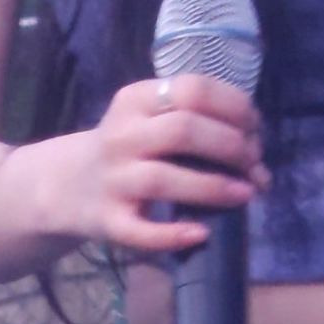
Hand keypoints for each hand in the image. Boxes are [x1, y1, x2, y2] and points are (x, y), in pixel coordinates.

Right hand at [53, 74, 269, 255]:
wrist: (67, 184)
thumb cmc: (128, 146)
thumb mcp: (150, 117)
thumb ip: (195, 120)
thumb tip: (256, 147)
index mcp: (136, 99)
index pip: (194, 89)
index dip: (235, 107)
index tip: (255, 126)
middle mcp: (121, 135)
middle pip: (184, 130)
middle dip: (231, 146)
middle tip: (255, 163)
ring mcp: (113, 179)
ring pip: (165, 179)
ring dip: (213, 186)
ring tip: (246, 193)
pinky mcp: (108, 220)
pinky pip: (142, 231)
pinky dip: (174, 233)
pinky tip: (203, 232)